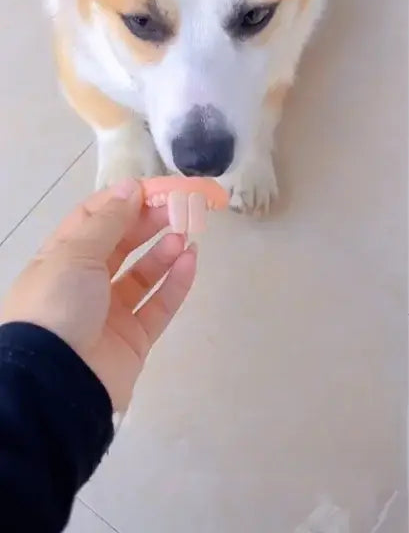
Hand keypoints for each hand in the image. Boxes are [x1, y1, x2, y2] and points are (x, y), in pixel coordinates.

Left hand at [0, 179, 196, 410]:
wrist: (54, 384)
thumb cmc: (57, 306)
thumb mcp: (75, 254)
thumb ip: (108, 221)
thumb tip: (131, 188)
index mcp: (60, 259)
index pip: (95, 219)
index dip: (126, 200)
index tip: (157, 189)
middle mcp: (84, 283)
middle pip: (123, 243)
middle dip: (151, 222)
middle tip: (181, 207)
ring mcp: (110, 313)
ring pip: (144, 273)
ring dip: (165, 251)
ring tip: (186, 235)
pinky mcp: (134, 339)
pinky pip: (160, 304)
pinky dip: (177, 282)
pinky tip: (192, 261)